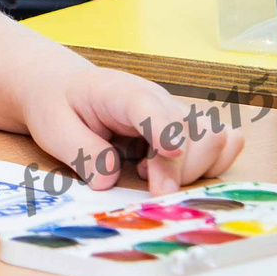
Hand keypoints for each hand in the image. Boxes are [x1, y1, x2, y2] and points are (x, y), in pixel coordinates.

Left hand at [25, 66, 242, 194]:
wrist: (65, 88)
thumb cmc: (59, 105)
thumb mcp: (53, 127)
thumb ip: (82, 153)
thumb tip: (109, 180)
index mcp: (122, 92)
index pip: (152, 108)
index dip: (166, 131)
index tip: (168, 159)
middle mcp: (158, 100)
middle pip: (195, 133)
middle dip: (178, 171)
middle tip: (149, 187)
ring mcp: (177, 113)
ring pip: (218, 139)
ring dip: (195, 169)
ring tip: (153, 173)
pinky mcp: (187, 128)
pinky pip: (224, 145)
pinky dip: (208, 165)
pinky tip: (169, 171)